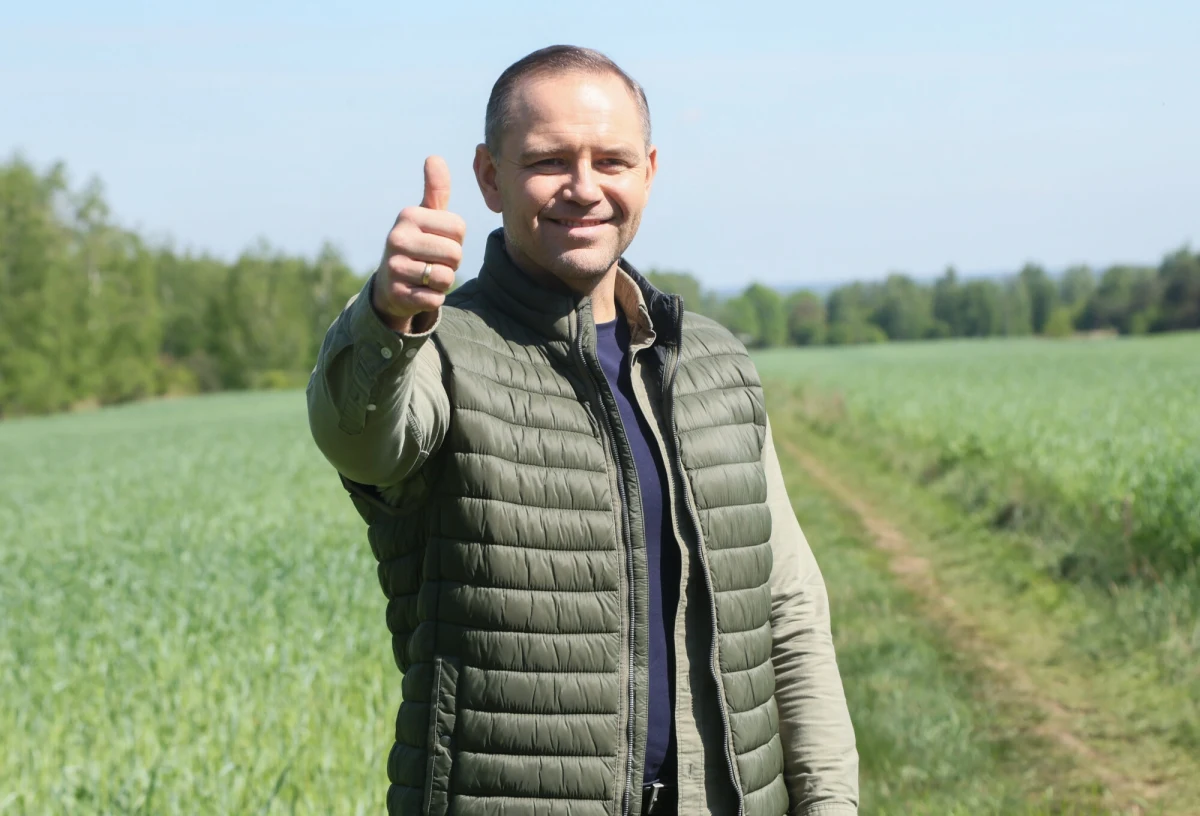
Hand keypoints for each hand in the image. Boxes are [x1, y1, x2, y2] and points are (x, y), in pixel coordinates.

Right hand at [371, 155, 465, 332]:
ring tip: (426, 275)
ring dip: (443, 281)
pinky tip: (419, 290)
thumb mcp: (426, 216)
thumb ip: (435, 190)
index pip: (459, 228)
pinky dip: (434, 297)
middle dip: (451, 262)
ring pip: (446, 277)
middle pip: (455, 253)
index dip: (456, 239)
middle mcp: (396, 238)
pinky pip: (435, 298)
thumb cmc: (418, 244)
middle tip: (433, 261)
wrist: (390, 284)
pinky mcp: (397, 294)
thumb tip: (434, 157)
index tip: (438, 241)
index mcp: (408, 215)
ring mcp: (394, 267)